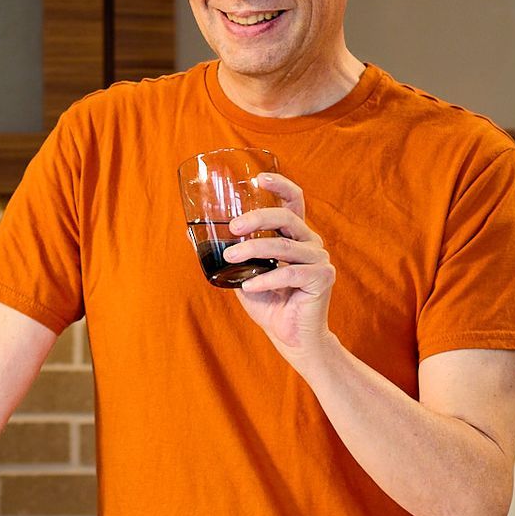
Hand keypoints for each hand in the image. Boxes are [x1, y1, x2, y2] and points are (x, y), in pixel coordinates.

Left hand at [225, 172, 337, 362]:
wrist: (290, 336)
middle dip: (257, 218)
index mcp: (294, 236)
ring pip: (284, 246)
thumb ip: (229, 254)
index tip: (259, 178)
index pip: (294, 201)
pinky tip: (249, 287)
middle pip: (286, 218)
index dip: (280, 185)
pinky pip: (291, 273)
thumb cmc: (268, 303)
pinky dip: (266, 279)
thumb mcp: (242, 274)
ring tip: (232, 258)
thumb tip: (191, 235)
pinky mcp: (323, 278)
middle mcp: (310, 242)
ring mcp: (319, 259)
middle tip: (233, 228)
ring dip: (254, 250)